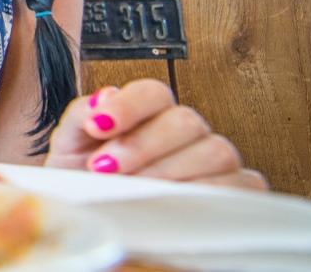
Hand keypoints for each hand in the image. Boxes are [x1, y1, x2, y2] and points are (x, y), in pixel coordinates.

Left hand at [44, 79, 267, 189]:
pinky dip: (208, 193)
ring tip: (132, 191)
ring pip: (213, 151)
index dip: (128, 106)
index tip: (97, 126)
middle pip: (184, 121)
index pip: (153, 92)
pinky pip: (240, 185)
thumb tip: (103, 98)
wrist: (93, 217)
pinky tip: (172, 203)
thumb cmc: (84, 179)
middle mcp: (185, 131)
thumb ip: (81, 116)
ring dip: (169, 173)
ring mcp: (213, 159)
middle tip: (104, 168)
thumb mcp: (70, 147)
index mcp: (149, 112)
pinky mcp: (234, 190)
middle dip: (141, 146)